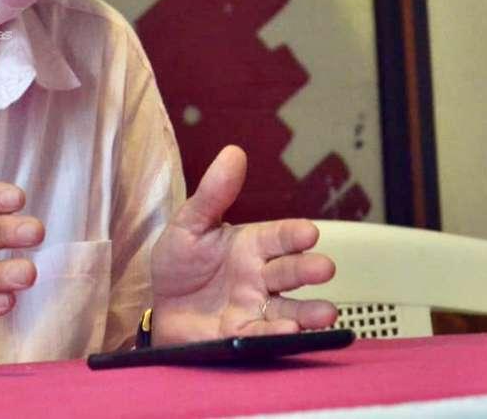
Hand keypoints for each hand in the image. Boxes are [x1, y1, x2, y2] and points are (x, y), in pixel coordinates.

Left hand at [149, 145, 338, 344]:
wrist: (160, 308)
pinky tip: (287, 331)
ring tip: (326, 313)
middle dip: (307, 269)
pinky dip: (278, 335)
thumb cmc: (180, 263)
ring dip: (309, 311)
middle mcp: (261, 276)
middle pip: (290, 271)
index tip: (309, 232)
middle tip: (324, 268)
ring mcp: (256, 308)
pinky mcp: (245, 335)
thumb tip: (233, 152)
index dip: (293, 235)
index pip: (278, 236)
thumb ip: (212, 194)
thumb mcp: (189, 225)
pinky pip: (264, 336)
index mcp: (251, 245)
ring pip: (290, 308)